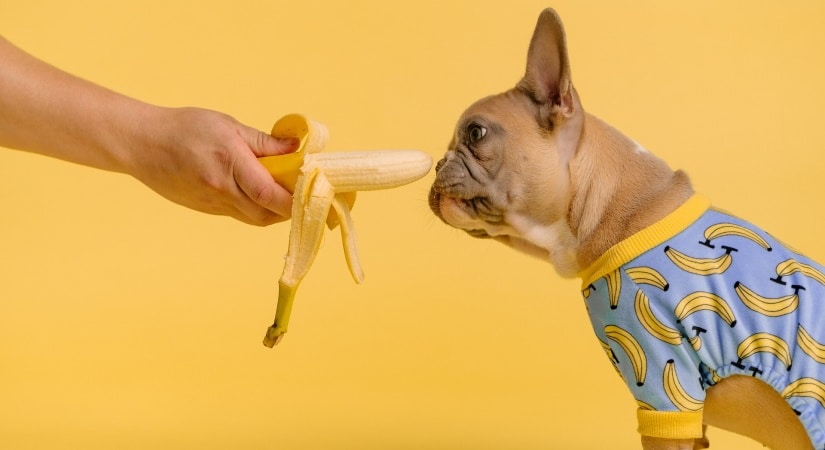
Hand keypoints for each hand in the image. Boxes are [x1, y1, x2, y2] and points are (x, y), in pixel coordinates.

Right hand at [128, 106, 298, 225]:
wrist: (141, 144)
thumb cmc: (185, 128)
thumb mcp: (228, 126)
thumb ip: (264, 142)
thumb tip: (297, 147)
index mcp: (229, 165)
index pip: (271, 195)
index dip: (296, 200)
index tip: (314, 193)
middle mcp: (221, 191)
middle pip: (267, 214)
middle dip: (290, 208)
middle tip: (304, 192)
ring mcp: (212, 205)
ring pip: (255, 219)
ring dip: (274, 211)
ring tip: (285, 193)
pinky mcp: (206, 210)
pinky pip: (240, 215)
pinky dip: (256, 209)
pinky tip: (261, 195)